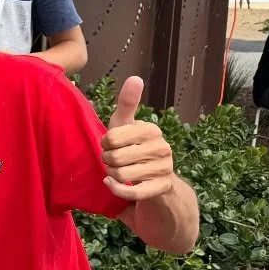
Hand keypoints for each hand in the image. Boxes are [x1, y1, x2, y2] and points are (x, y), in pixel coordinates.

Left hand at [101, 77, 174, 200]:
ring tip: (117, 172)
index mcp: (151, 129)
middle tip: (112, 161)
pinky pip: (131, 192)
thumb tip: (135, 77)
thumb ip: (127, 104)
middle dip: (107, 162)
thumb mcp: (127, 127)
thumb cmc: (134, 150)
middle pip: (114, 158)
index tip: (109, 145)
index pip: (111, 138)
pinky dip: (116, 189)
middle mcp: (162, 147)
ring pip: (121, 175)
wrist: (158, 185)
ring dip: (111, 175)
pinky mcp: (162, 189)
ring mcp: (164, 169)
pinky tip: (112, 184)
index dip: (104, 144)